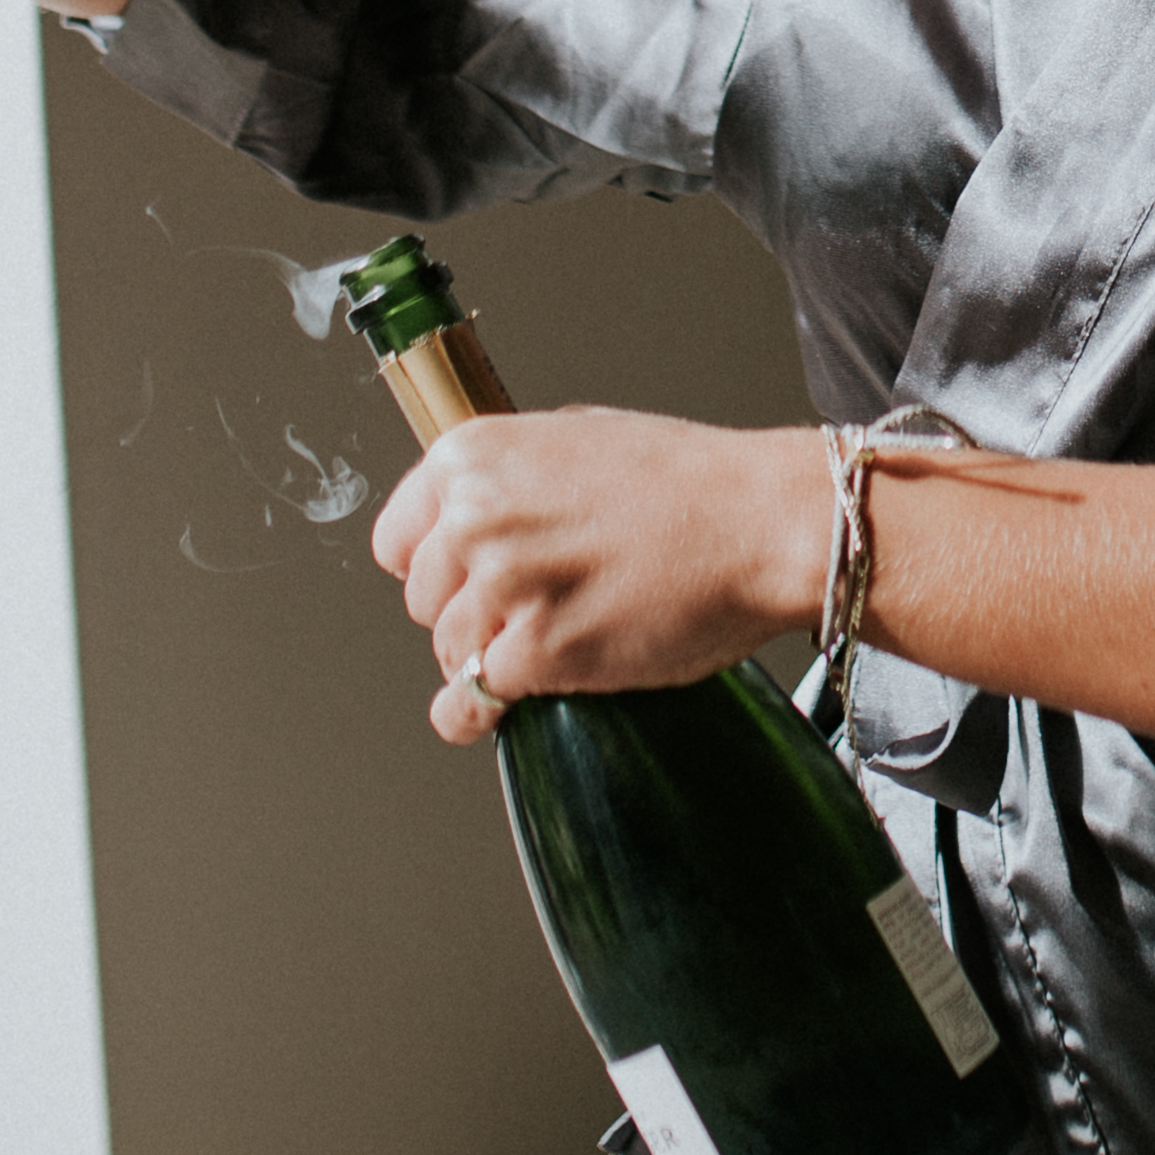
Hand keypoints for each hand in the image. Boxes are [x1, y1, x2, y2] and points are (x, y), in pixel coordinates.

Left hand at [373, 410, 826, 747]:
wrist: (758, 523)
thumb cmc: (688, 481)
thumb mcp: (576, 439)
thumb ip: (508, 476)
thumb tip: (470, 510)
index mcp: (473, 458)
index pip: (395, 540)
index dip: (431, 565)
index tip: (453, 581)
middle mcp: (475, 518)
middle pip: (423, 601)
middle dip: (466, 612)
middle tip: (522, 611)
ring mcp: (503, 588)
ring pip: (448, 653)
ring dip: (482, 663)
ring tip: (533, 650)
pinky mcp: (536, 653)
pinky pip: (469, 704)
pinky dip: (479, 716)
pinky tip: (494, 711)